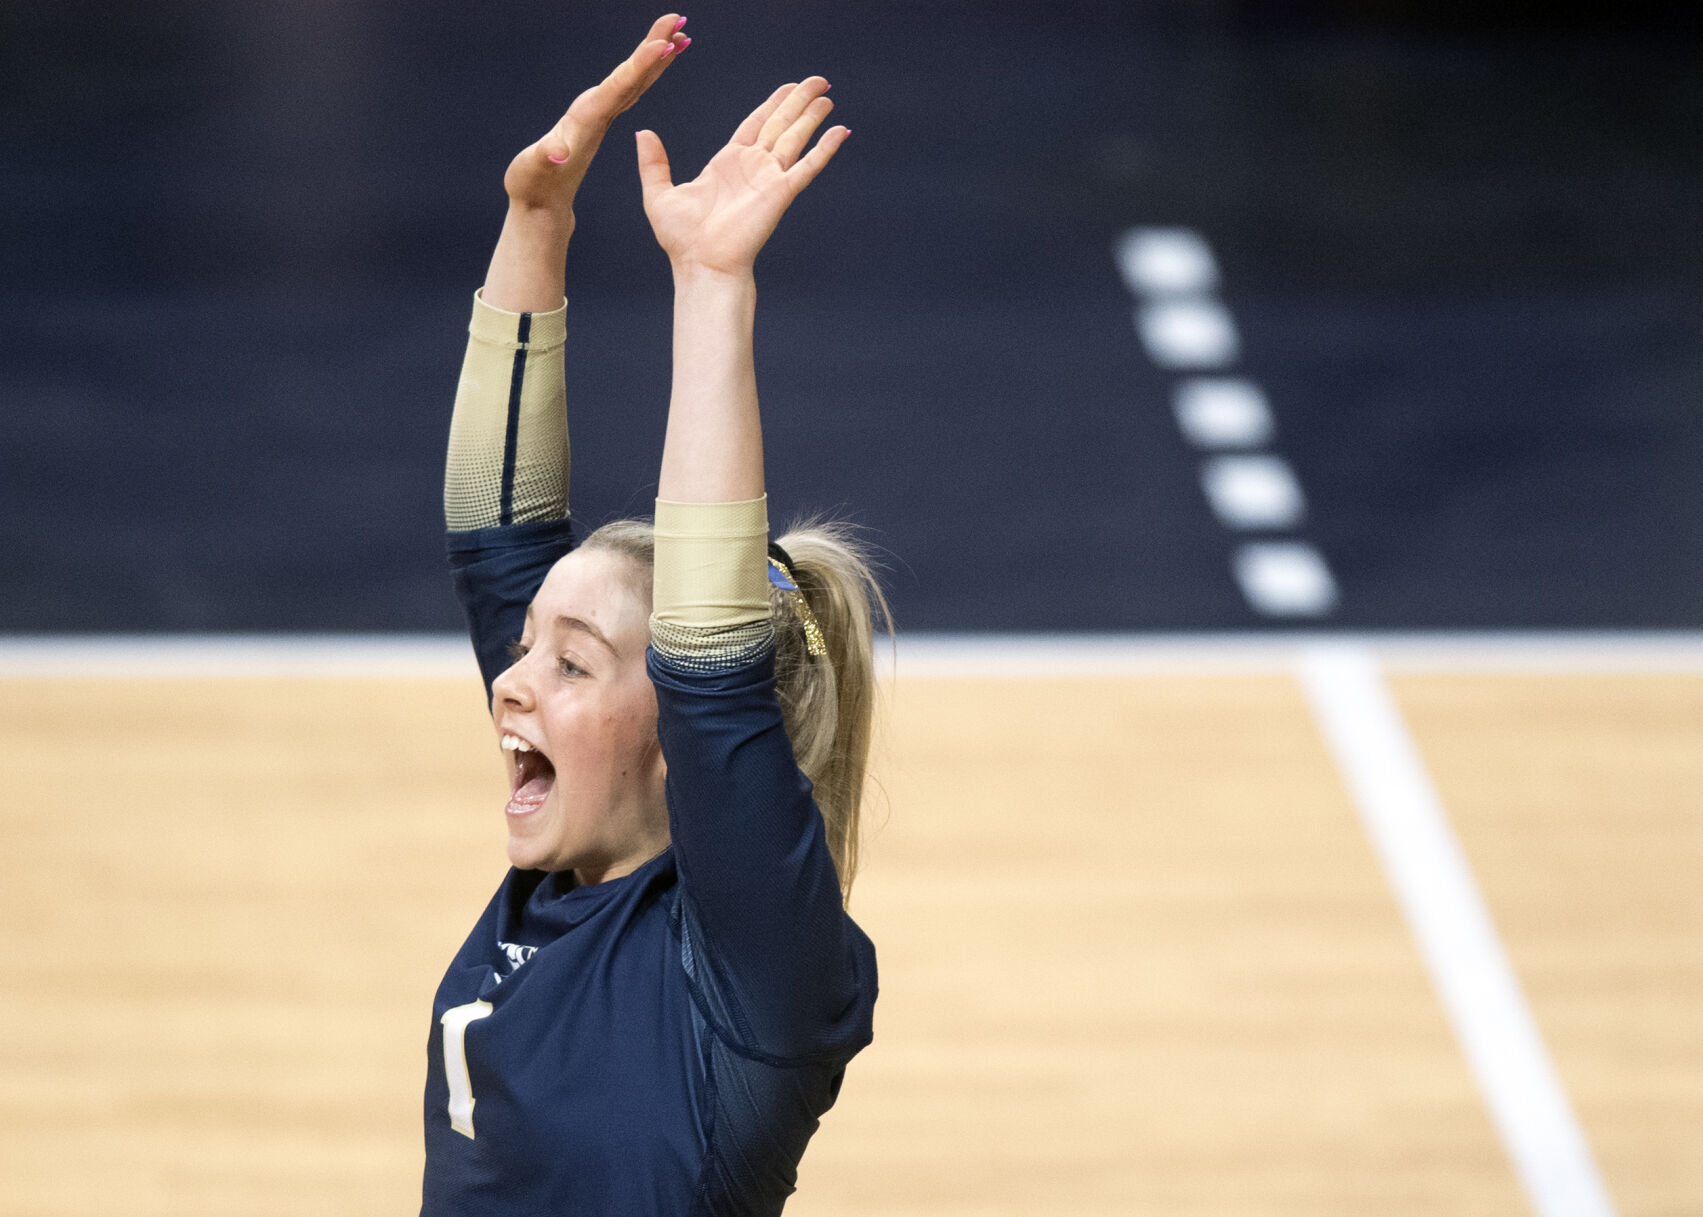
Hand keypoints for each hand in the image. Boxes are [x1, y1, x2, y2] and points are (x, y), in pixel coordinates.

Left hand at [502, 13, 689, 224]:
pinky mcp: (603, 118)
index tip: (661, 43)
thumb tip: (557, 152)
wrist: (535, 196)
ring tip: (681, 33)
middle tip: (676, 18)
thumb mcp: (535, 170)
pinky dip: (649, 72)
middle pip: (629, 71)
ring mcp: (599, 112)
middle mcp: (593, 107)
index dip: (640, 65)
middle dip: (653, 44)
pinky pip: (632, 89)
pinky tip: (662, 60)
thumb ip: (546, 157)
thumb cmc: (533, 185)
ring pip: (634, 76)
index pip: (617, 84)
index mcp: (584, 116)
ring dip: (656, 54)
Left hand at [636, 77, 848, 275]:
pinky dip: (825, 148)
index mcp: (727, 163)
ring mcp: (769, 178)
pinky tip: (841, 130)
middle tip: (818, 82)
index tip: (789, 88)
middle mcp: (752, 167)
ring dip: (812, 116)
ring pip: (796, 137)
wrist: (702, 264)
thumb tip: (642, 133)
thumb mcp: (659, 194)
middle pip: (780, 124)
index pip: (756, 124)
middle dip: (799, 101)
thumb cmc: (682, 239)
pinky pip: (808, 166)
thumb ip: (653, 163)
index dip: (773, 104)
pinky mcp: (781, 192)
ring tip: (827, 96)